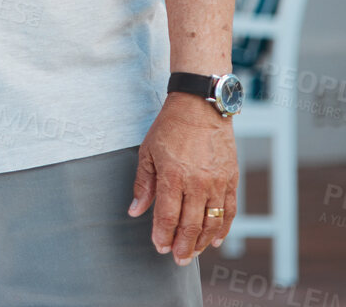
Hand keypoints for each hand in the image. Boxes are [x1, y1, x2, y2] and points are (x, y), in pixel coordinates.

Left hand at [129, 93, 238, 263]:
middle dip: (183, 246)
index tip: (159, 247)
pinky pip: (229, 210)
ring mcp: (217, 182)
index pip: (168, 215)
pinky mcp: (232, 179)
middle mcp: (198, 182)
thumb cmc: (169, 128)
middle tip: (178, 259)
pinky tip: (216, 240)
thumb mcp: (147, 152)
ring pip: (212, 222)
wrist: (200, 107)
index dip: (163, 235)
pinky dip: (223, 228)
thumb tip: (135, 210)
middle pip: (191, 224)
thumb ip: (143, 184)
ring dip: (203, 242)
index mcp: (173, 175)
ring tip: (194, 253)